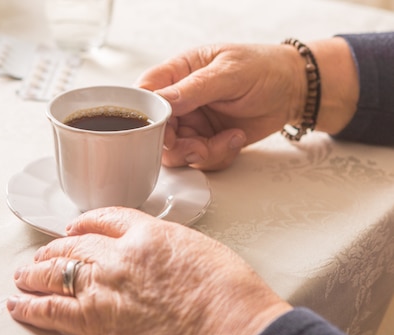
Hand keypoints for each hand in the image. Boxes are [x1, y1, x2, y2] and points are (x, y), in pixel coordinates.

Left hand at [8, 207, 291, 334]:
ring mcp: (104, 285)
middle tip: (42, 256)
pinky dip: (29, 306)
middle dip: (53, 250)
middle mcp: (119, 253)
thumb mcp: (200, 250)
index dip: (83, 223)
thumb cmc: (230, 293)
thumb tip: (160, 254)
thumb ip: (168, 247)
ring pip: (56, 272)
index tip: (74, 228)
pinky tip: (16, 304)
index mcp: (147, 232)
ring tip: (22, 276)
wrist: (232, 325)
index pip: (104, 218)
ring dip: (34, 273)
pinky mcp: (95, 320)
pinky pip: (51, 309)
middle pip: (73, 244)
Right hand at [136, 43, 305, 169]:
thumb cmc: (264, 68)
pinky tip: (235, 138)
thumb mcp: (229, 72)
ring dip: (200, 153)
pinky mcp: (206, 141)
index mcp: (178, 73)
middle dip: (176, 145)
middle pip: (155, 131)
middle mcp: (179, 100)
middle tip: (199, 145)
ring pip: (175, 152)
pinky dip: (218, 156)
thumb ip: (194, 88)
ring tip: (227, 139)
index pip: (145, 94)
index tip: (165, 129)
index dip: (146, 116)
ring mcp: (192, 123)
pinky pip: (199, 160)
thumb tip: (162, 100)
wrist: (294, 90)